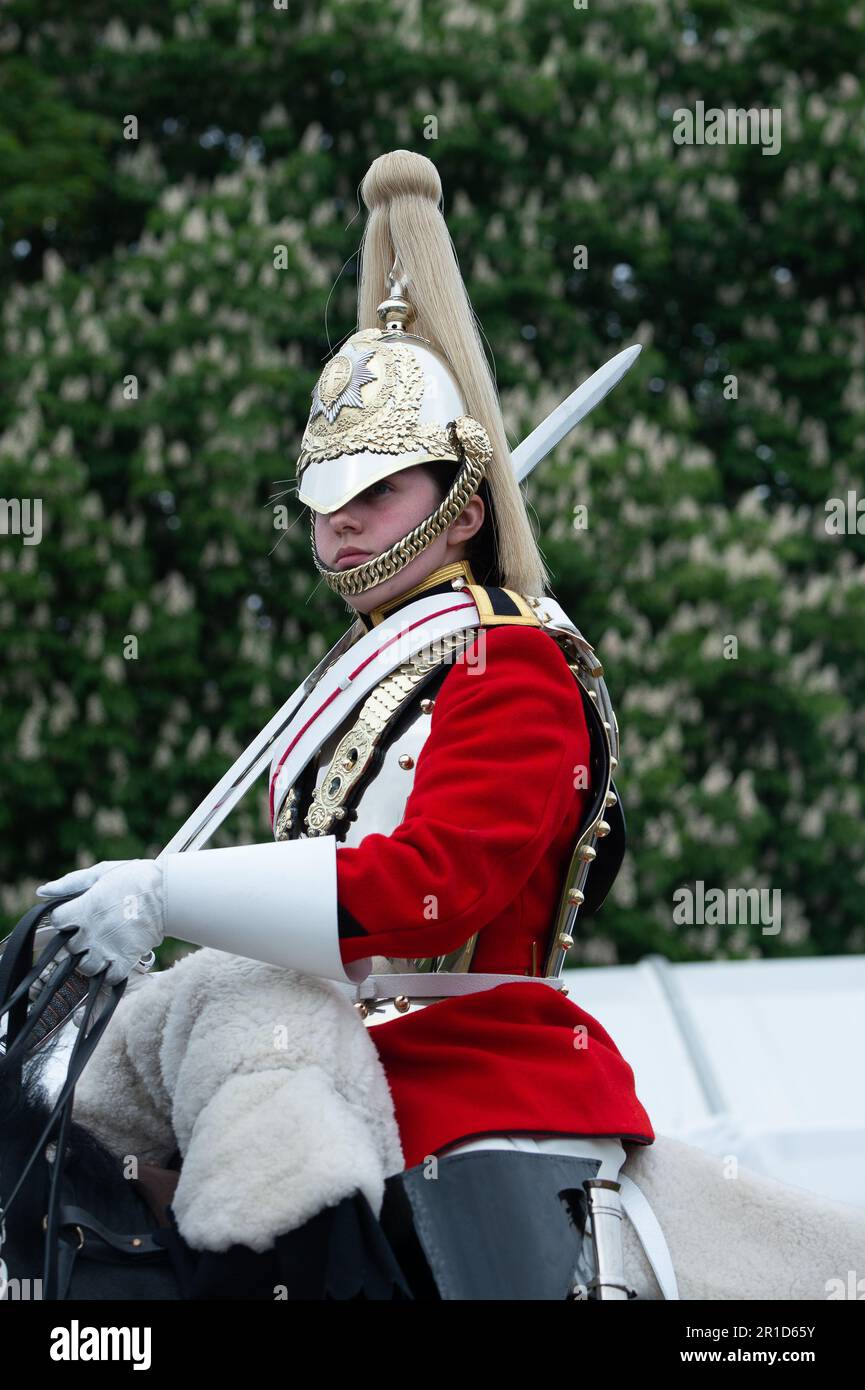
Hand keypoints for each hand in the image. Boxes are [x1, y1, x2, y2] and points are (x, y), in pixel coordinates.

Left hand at [42, 859, 165, 986]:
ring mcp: (108, 948)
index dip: (63, 919)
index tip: (73, 917)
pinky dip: (111, 973)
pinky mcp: (126, 959)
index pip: (56, 922)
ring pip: (85, 967)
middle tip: (92, 932)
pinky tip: (116, 961)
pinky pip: (110, 977)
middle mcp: (91, 931)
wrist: (168, 892)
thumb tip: (42, 890)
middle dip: (77, 941)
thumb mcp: (101, 873)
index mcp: (84, 908)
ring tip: (102, 950)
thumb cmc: (135, 878)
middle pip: (70, 947)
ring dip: (90, 960)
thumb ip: (70, 883)